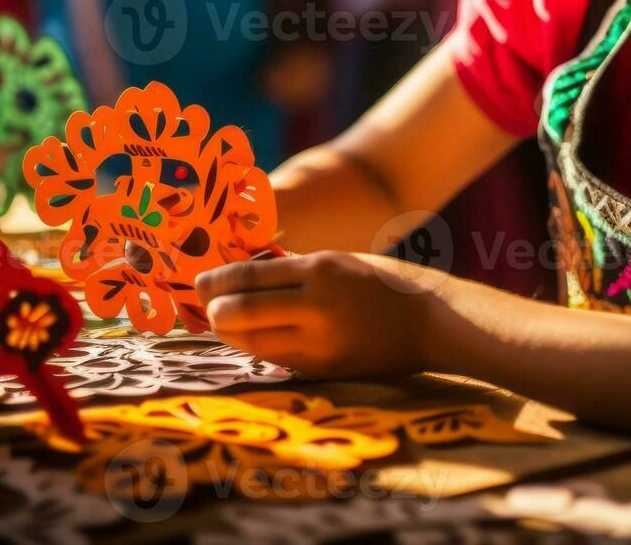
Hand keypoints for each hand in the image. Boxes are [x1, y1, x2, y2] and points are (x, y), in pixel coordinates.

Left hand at [194, 251, 448, 378]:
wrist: (430, 322)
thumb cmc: (383, 283)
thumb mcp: (338, 261)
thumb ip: (294, 270)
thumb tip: (243, 275)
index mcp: (320, 270)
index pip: (248, 278)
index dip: (214, 282)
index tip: (199, 282)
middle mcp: (316, 308)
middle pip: (240, 314)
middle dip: (215, 312)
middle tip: (207, 307)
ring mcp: (320, 344)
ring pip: (253, 343)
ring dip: (231, 334)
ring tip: (224, 323)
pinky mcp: (325, 370)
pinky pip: (277, 359)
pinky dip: (259, 348)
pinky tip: (254, 338)